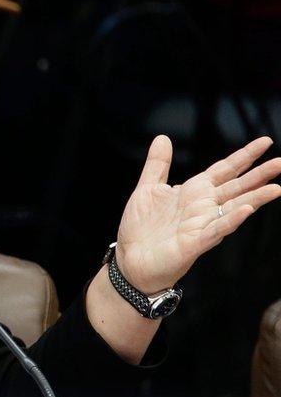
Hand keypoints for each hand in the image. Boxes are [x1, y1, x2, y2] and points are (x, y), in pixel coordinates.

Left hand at [115, 136, 280, 292]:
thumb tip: (163, 138)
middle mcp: (203, 206)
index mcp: (194, 191)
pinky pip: (216, 229)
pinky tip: (245, 210)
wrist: (130, 259)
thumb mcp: (147, 189)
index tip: (266, 142)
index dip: (244, 156)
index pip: (225, 170)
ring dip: (255, 199)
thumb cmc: (141, 227)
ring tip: (276, 188)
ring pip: (234, 208)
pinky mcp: (195, 242)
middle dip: (259, 175)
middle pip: (237, 187)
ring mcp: (202, 224)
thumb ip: (158, 164)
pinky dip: (231, 220)